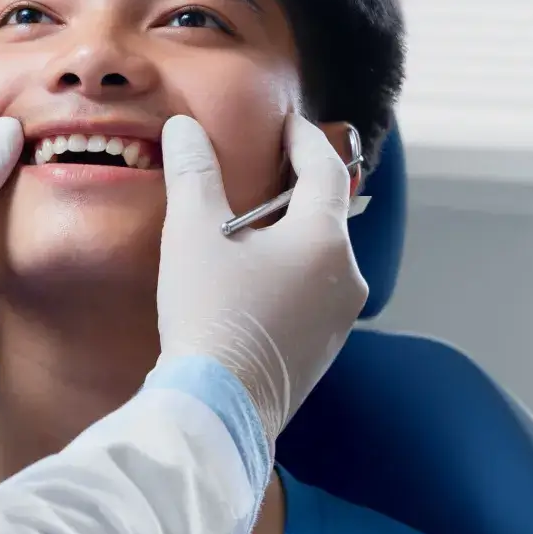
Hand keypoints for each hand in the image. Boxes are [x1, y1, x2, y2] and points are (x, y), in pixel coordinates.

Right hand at [156, 114, 368, 448]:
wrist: (217, 408)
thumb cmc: (210, 313)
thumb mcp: (193, 234)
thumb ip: (193, 174)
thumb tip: (185, 127)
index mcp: (325, 240)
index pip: (325, 170)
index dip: (304, 140)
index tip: (286, 125)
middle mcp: (347, 277)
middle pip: (325, 216)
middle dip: (295, 190)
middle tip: (262, 170)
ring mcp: (339, 320)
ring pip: (319, 259)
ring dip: (289, 237)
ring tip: (249, 229)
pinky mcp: (322, 352)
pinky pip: (311, 295)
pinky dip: (287, 275)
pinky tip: (251, 283)